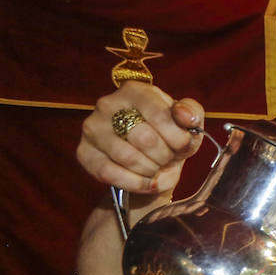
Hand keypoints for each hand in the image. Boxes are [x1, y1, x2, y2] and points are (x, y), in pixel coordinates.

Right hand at [77, 80, 205, 197]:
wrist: (150, 159)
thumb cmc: (170, 136)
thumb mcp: (188, 122)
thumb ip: (191, 113)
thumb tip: (184, 116)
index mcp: (135, 90)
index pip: (160, 115)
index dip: (178, 138)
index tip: (183, 146)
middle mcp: (108, 104)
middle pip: (145, 139)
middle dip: (165, 156)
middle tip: (168, 158)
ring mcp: (93, 128)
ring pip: (128, 158)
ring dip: (151, 170)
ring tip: (157, 168)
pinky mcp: (84, 152)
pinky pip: (109, 173)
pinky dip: (135, 183)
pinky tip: (147, 182)